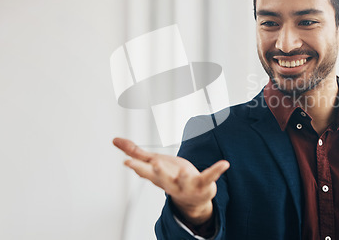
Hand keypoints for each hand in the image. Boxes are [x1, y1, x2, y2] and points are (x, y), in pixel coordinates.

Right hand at [113, 137, 229, 224]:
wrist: (193, 197)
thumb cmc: (172, 176)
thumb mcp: (152, 162)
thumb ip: (135, 152)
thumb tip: (114, 140)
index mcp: (158, 176)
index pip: (145, 171)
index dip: (136, 166)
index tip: (127, 162)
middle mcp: (171, 182)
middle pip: (162, 179)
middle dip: (158, 173)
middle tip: (153, 165)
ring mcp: (187, 185)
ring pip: (183, 182)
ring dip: (183, 177)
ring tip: (184, 169)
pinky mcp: (203, 184)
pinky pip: (210, 176)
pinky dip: (216, 170)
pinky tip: (224, 164)